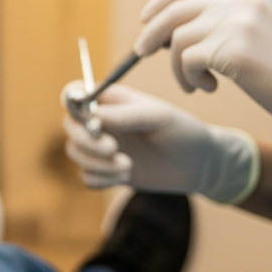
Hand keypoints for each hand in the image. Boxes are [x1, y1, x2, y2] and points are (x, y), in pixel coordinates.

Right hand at [61, 82, 257, 202]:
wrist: (201, 165)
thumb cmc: (182, 132)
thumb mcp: (157, 117)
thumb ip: (124, 115)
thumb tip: (91, 117)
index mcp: (110, 101)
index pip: (76, 93)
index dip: (71, 101)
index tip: (87, 118)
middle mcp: (101, 122)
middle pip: (70, 127)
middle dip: (86, 140)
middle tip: (112, 148)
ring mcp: (103, 148)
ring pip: (76, 153)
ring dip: (96, 163)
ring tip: (126, 166)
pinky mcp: (108, 172)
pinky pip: (87, 177)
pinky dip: (101, 178)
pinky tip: (125, 176)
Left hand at [136, 0, 271, 153]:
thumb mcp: (255, 31)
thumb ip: (221, 21)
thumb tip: (168, 26)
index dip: (161, 1)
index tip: (146, 19)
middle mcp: (241, 1)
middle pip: (175, 10)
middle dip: (152, 32)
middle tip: (143, 52)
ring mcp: (237, 23)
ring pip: (177, 38)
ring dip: (177, 66)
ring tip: (195, 83)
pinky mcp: (234, 49)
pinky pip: (187, 60)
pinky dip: (189, 77)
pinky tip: (209, 87)